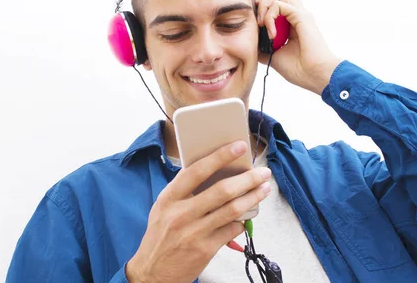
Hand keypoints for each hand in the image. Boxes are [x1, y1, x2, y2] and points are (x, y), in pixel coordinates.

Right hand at [126, 141, 271, 282]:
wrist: (152, 272)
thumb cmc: (160, 235)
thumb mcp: (163, 208)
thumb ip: (183, 191)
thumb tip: (214, 171)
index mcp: (169, 198)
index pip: (197, 170)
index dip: (220, 156)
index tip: (239, 147)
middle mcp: (181, 213)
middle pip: (222, 190)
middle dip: (248, 179)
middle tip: (263, 172)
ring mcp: (194, 232)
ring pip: (233, 210)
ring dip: (253, 197)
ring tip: (264, 189)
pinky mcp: (206, 249)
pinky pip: (232, 230)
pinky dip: (242, 221)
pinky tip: (247, 216)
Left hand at [256, 0, 342, 94]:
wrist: (315, 76)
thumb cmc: (300, 69)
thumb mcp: (274, 56)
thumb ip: (264, 46)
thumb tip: (252, 43)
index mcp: (293, 21)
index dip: (263, 4)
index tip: (256, 23)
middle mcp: (298, 14)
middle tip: (258, 18)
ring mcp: (301, 14)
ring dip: (265, 6)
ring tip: (262, 25)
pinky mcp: (302, 17)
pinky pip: (280, 4)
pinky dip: (270, 17)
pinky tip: (271, 34)